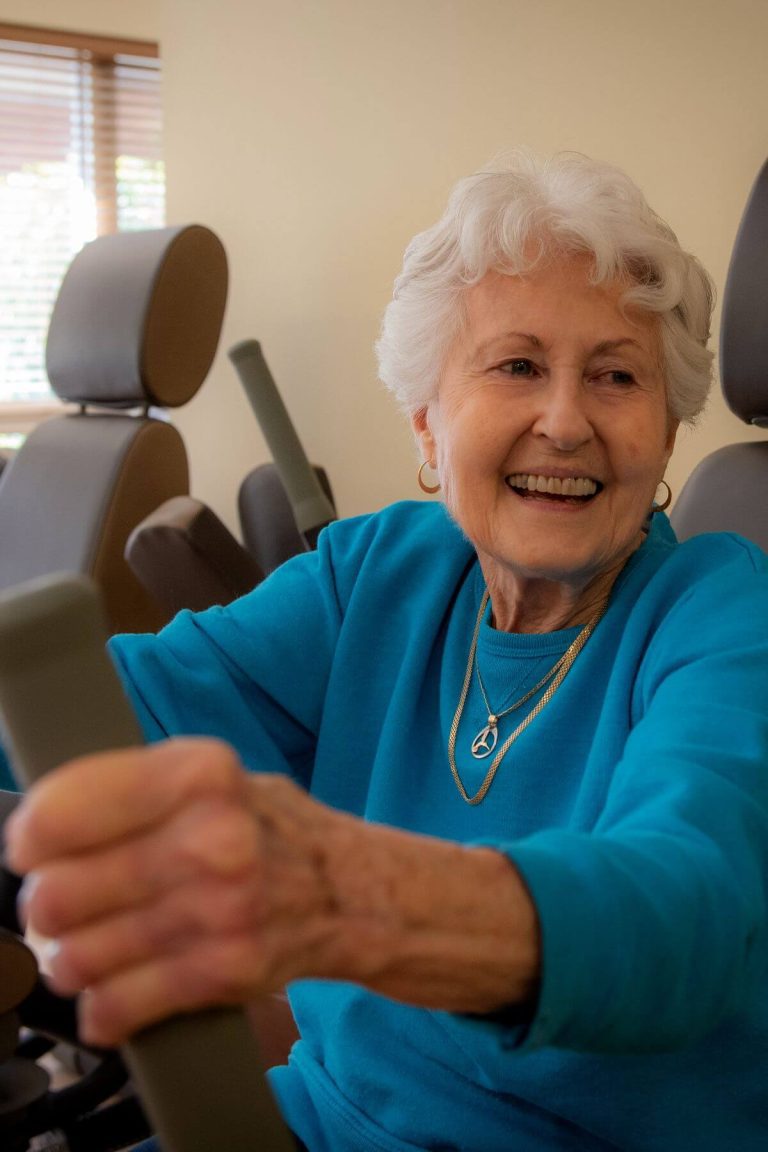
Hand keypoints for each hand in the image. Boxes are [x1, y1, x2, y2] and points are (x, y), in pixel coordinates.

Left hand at [4, 739, 342, 1045]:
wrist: (350, 890)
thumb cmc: (266, 828)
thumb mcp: (210, 775)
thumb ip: (129, 788)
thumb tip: (37, 828)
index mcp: (200, 775)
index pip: (59, 814)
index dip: (31, 837)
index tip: (33, 847)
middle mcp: (211, 840)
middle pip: (56, 894)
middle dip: (47, 902)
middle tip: (67, 897)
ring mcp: (219, 911)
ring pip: (75, 958)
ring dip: (70, 957)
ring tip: (91, 942)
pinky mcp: (222, 973)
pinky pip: (114, 1008)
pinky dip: (101, 1006)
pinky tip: (118, 983)